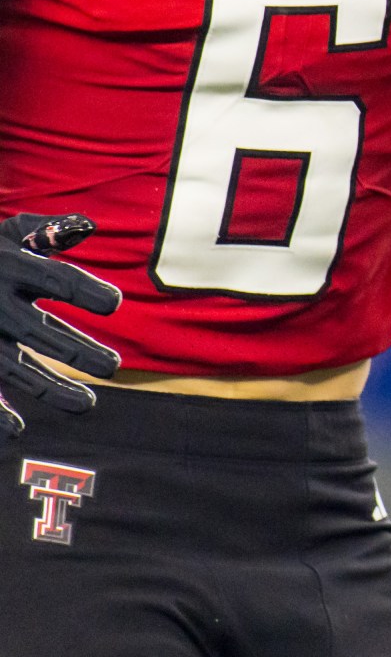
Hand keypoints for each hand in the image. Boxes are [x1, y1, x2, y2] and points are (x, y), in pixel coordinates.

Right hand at [0, 213, 121, 437]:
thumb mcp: (6, 236)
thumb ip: (45, 231)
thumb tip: (86, 226)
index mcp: (11, 268)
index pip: (57, 280)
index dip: (85, 291)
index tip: (112, 304)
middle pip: (39, 331)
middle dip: (77, 350)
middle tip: (113, 366)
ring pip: (13, 368)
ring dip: (50, 388)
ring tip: (87, 405)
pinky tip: (16, 431)